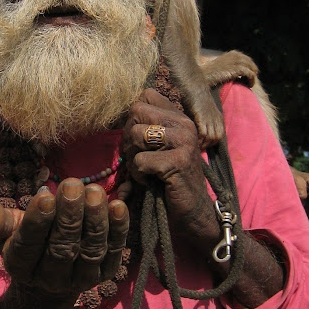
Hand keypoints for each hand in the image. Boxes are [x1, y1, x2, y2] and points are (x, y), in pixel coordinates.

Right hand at [0, 180, 128, 296]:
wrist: (50, 280)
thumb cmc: (25, 242)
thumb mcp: (6, 231)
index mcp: (22, 264)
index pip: (30, 244)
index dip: (38, 221)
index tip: (44, 196)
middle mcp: (52, 276)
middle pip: (62, 246)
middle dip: (69, 215)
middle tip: (74, 184)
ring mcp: (81, 278)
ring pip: (90, 249)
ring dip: (95, 219)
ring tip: (95, 191)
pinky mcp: (105, 273)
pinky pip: (113, 251)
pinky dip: (118, 230)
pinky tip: (118, 206)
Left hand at [123, 88, 217, 243]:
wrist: (193, 212)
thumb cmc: (168, 180)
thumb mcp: (158, 148)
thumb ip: (143, 129)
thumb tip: (115, 116)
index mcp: (178, 117)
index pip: (146, 96)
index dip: (133, 116)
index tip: (137, 139)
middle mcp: (184, 124)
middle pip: (136, 111)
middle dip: (128, 137)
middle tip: (137, 157)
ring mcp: (184, 141)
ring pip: (137, 134)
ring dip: (133, 157)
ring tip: (145, 171)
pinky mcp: (178, 162)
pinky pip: (141, 161)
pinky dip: (139, 176)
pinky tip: (152, 182)